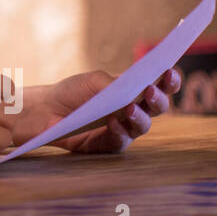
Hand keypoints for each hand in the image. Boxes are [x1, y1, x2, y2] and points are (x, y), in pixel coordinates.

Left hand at [21, 68, 182, 154]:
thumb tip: (134, 90)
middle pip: (158, 107)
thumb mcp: (95, 80)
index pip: (159, 86)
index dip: (169, 81)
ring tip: (129, 108)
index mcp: (133, 91)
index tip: (170, 71)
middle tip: (150, 90)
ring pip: (143, 126)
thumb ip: (115, 83)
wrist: (46, 110)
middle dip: (159, 99)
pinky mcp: (110, 144)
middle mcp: (133, 110)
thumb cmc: (72, 91)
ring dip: (139, 116)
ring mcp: (124, 128)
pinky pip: (122, 140)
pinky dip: (119, 131)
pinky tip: (113, 123)